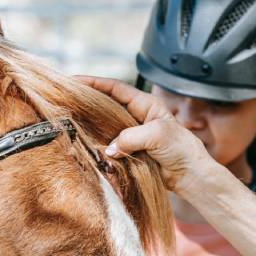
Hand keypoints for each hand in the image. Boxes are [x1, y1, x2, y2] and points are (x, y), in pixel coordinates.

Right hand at [75, 76, 216, 193]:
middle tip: (66, 100)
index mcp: (145, 105)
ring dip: (91, 126)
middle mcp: (136, 117)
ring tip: (69, 121)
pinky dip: (98, 146)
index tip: (74, 80)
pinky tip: (84, 145)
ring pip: (106, 126)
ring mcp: (132, 135)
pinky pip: (110, 146)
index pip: (115, 88)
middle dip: (87, 102)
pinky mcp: (130, 152)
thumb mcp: (158, 136)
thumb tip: (110, 149)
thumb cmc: (181, 149)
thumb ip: (131, 137)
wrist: (190, 175)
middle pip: (106, 105)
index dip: (95, 83)